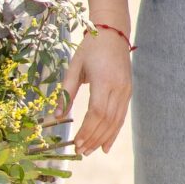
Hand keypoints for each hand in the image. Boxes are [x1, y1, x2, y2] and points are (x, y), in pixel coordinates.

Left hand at [59, 28, 132, 155]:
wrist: (112, 32)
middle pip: (107, 120)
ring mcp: (125, 90)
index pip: (96, 112)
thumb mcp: (74, 67)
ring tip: (91, 151)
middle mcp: (118, 87)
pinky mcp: (128, 91)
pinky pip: (121, 116)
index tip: (77, 142)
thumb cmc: (90, 47)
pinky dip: (114, 132)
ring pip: (116, 121)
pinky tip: (106, 144)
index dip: (87, 130)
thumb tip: (56, 117)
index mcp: (103, 80)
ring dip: (103, 138)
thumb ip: (66, 92)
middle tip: (81, 151)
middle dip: (93, 138)